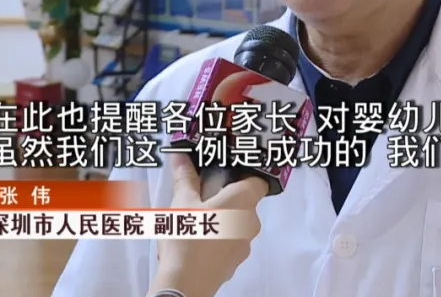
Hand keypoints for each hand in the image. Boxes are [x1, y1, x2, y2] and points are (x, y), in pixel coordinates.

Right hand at [149, 154, 266, 296]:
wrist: (186, 284)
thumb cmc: (188, 238)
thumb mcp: (182, 201)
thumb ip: (185, 177)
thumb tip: (182, 156)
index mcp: (243, 201)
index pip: (259, 181)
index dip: (245, 174)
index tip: (227, 173)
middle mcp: (250, 223)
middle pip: (244, 202)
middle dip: (224, 197)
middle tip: (200, 194)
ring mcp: (244, 246)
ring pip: (236, 224)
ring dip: (220, 219)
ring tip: (193, 219)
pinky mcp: (234, 263)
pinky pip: (229, 243)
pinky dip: (217, 238)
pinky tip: (195, 240)